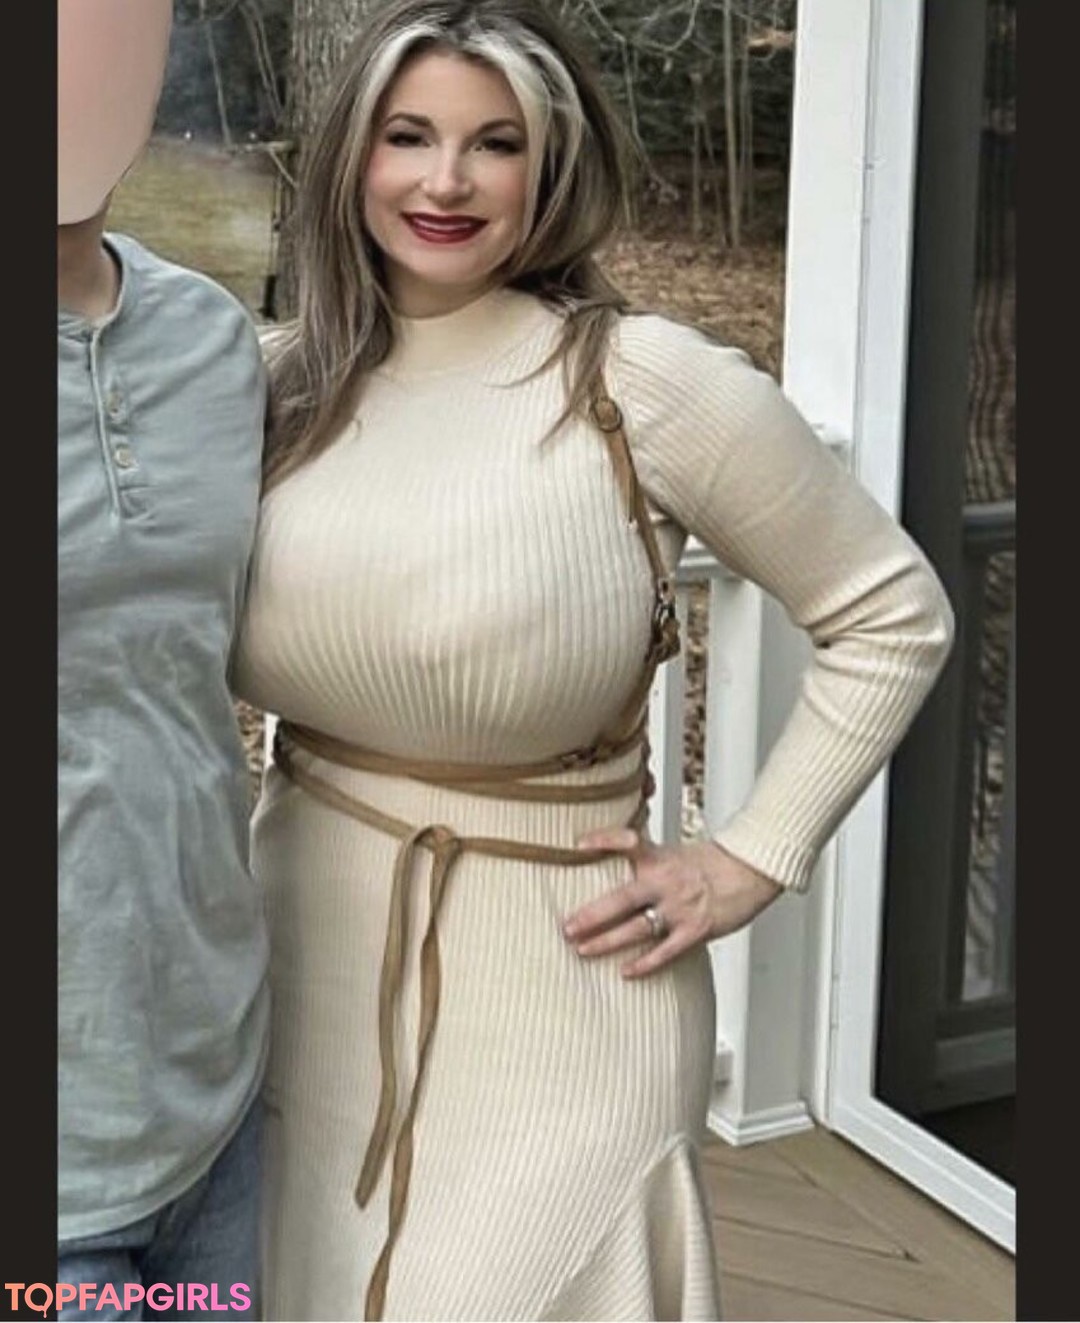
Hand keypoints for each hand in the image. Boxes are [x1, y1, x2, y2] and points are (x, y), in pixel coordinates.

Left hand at [563, 829, 783, 977]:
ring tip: (582, 949)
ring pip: (636, 929)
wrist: (750, 871)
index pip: (628, 842)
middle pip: (621, 899)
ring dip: (606, 941)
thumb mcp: (675, 852)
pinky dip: (644, 964)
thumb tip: (620, 858)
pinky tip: (625, 972)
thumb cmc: (713, 863)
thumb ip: (647, 858)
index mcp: (660, 858)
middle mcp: (666, 882)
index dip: (603, 840)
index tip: (578, 845)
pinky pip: (665, 952)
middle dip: (590, 915)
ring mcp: (680, 908)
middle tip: (566, 926)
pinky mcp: (695, 930)